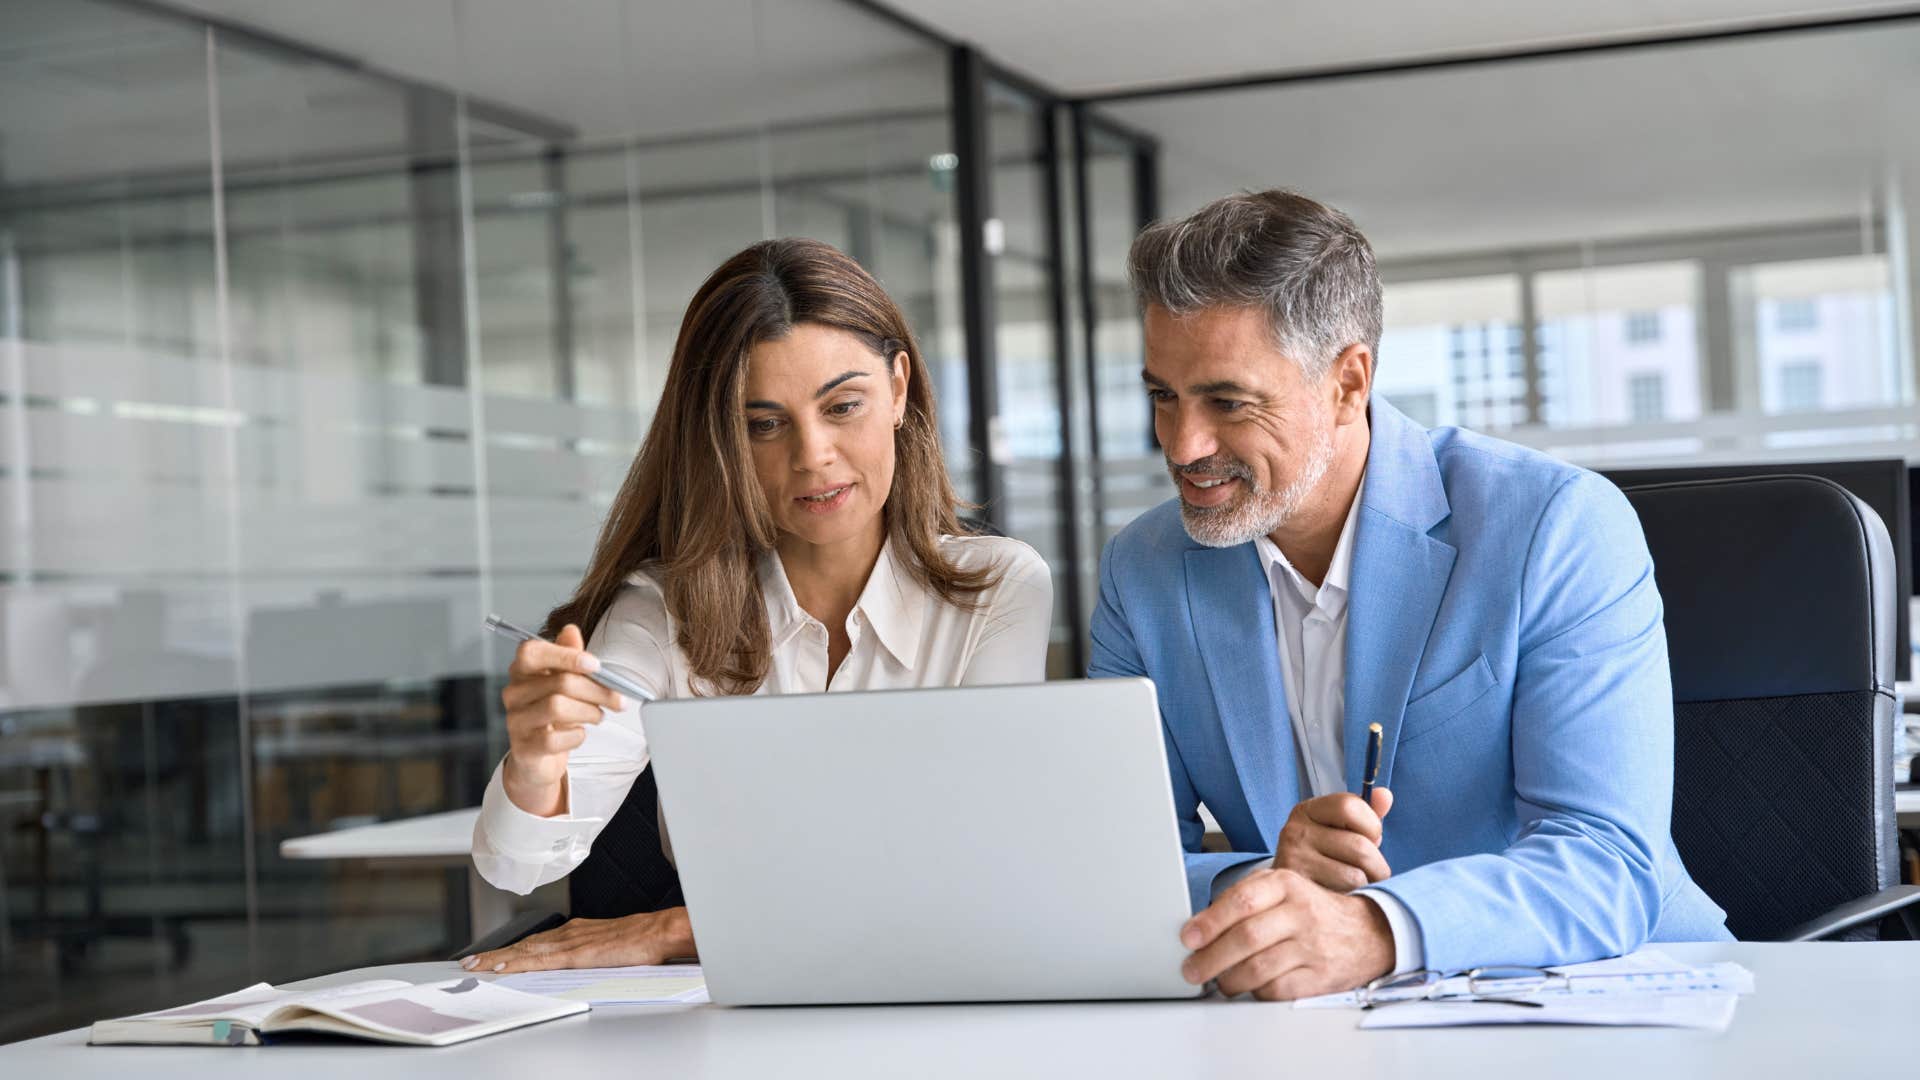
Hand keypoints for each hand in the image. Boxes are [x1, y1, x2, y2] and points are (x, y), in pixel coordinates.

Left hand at [460, 909, 695, 973]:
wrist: (658, 931)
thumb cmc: (642, 939)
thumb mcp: (610, 946)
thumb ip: (592, 953)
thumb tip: (582, 963)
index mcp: (576, 931)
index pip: (535, 942)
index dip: (510, 950)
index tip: (490, 958)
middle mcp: (568, 933)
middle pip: (523, 945)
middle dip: (494, 954)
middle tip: (467, 962)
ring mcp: (570, 942)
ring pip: (525, 950)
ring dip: (498, 958)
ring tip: (475, 966)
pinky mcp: (576, 953)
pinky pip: (540, 959)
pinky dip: (517, 962)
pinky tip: (502, 966)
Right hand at [500, 624, 624, 816]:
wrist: (539, 757)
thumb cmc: (553, 715)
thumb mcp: (562, 682)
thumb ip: (568, 656)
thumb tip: (571, 629)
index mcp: (522, 670)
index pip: (532, 652)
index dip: (567, 656)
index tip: (596, 666)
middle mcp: (513, 693)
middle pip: (559, 682)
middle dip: (596, 691)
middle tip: (617, 700)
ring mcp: (515, 720)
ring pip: (557, 707)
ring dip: (589, 712)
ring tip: (598, 716)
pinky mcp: (523, 747)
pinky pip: (554, 738)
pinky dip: (576, 736)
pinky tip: (579, 734)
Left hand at [1179, 867, 1393, 999]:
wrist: (1370, 933)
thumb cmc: (1313, 911)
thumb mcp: (1283, 890)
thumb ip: (1245, 899)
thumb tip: (1200, 926)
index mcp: (1286, 885)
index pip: (1242, 901)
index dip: (1210, 921)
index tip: (1188, 938)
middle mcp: (1301, 912)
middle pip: (1247, 937)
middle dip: (1211, 958)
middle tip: (1192, 969)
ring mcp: (1313, 946)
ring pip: (1259, 967)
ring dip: (1229, 979)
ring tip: (1217, 981)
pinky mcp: (1321, 976)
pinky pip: (1278, 989)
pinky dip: (1256, 992)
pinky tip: (1248, 988)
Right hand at [1271, 788, 1392, 891]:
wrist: (1293, 892)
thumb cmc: (1327, 857)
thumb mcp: (1344, 830)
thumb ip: (1367, 812)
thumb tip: (1385, 795)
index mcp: (1307, 810)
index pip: (1349, 806)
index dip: (1371, 824)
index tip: (1370, 837)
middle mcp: (1295, 831)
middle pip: (1359, 846)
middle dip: (1377, 863)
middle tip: (1372, 871)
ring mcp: (1294, 861)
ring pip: (1356, 874)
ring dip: (1368, 883)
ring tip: (1359, 885)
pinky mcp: (1302, 889)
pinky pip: (1346, 893)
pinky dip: (1355, 897)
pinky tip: (1346, 895)